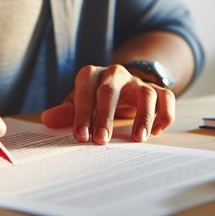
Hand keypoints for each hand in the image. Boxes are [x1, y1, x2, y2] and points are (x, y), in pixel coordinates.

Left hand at [40, 64, 174, 144]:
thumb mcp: (79, 102)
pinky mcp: (157, 90)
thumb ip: (66, 112)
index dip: (82, 114)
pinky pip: (166, 98)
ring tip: (138, 139)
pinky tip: (156, 132)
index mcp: (92, 75)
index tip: (81, 136)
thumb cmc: (95, 97)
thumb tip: (48, 119)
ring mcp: (138, 81)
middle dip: (105, 116)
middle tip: (102, 141)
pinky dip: (164, 115)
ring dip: (143, 116)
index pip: (85, 91)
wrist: (122, 84)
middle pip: (110, 90)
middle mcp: (116, 74)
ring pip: (145, 93)